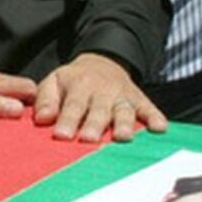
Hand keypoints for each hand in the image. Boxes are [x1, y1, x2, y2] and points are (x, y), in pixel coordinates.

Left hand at [33, 53, 166, 141]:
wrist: (102, 61)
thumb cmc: (73, 80)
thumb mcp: (54, 81)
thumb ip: (46, 100)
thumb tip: (42, 119)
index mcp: (79, 86)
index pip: (73, 105)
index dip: (67, 120)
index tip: (61, 135)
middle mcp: (102, 91)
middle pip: (98, 110)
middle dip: (94, 125)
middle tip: (89, 139)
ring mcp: (122, 96)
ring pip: (124, 111)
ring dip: (124, 124)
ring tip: (122, 137)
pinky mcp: (139, 100)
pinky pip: (149, 108)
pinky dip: (155, 117)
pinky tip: (159, 128)